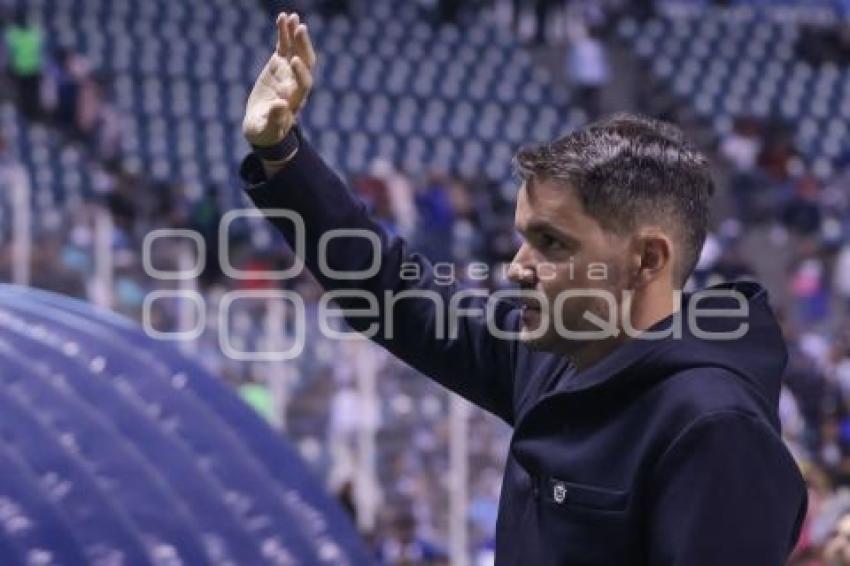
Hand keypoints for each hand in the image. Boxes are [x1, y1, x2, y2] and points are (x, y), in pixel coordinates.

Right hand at [242, 12, 316, 147]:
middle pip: (306, 63)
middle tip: (301, 29)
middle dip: (303, 46)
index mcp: (296, 100)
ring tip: (292, 17)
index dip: (301, 73)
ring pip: (296, 50)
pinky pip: (284, 46)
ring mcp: (288, 72)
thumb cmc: (266, 131)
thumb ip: (275, 118)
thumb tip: (282, 106)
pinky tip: (282, 17)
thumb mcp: (267, 128)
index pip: (304, 84)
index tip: (293, 61)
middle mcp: (296, 84)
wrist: (263, 126)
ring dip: (295, 34)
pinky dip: (284, 33)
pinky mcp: (279, 65)